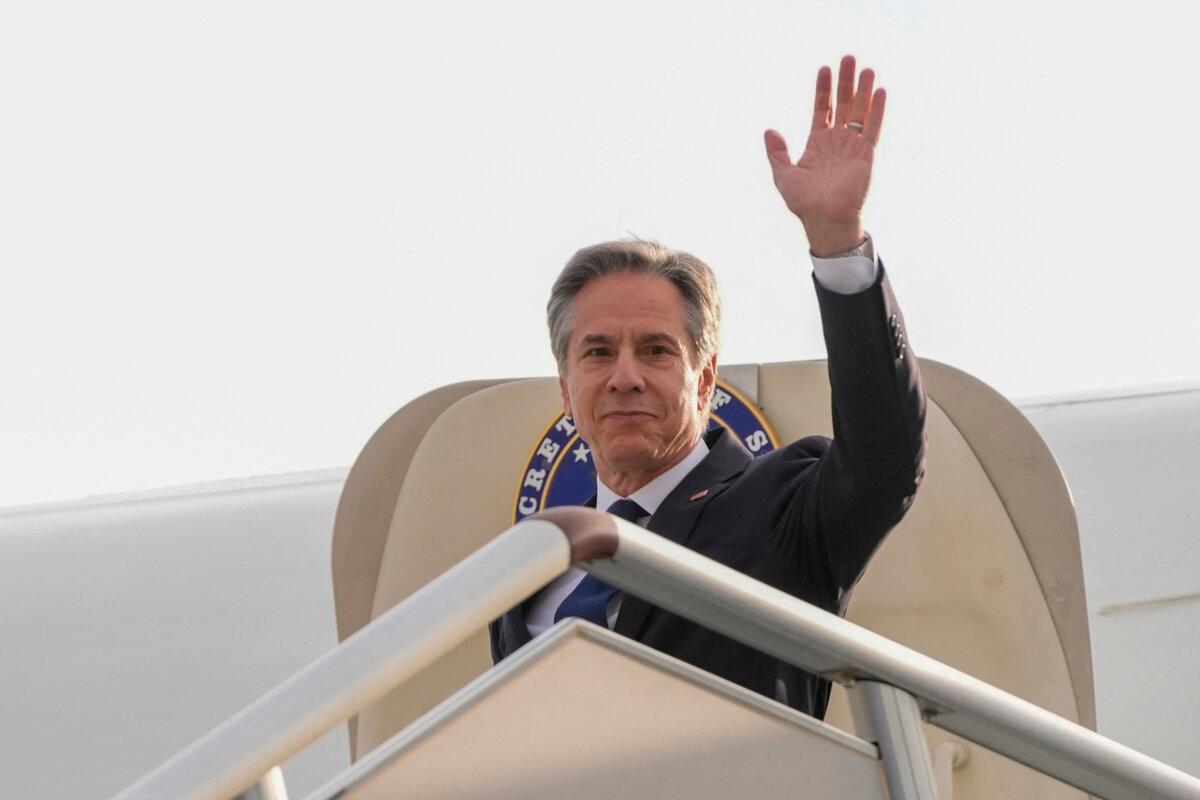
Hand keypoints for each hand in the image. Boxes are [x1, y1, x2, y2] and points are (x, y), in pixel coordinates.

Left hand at [764, 55, 884, 255]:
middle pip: (843, 104)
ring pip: (859, 112)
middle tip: (848, 57)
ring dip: (863, 90)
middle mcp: (837, 142)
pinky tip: (879, 92)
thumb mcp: (784, 175)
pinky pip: (872, 129)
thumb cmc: (804, 202)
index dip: (823, 89)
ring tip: (866, 68)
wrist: (824, 220)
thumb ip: (777, 152)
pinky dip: (876, 111)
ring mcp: (853, 147)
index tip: (824, 68)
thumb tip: (769, 130)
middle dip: (845, 82)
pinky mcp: (866, 155)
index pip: (823, 109)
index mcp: (818, 144)